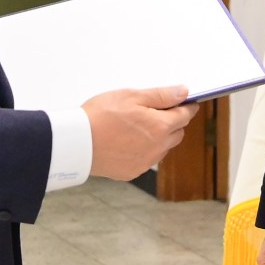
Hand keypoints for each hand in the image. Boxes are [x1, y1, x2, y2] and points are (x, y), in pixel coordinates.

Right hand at [83, 86, 197, 180]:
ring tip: (139, 126)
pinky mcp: (132, 171)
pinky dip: (144, 150)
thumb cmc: (101, 115)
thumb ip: (161, 95)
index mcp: (161, 126)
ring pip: (163, 148)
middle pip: (177, 133)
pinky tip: (128, 142)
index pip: (185, 115)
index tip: (186, 102)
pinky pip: (147, 159)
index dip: (187, 107)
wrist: (77, 143)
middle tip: (157, 112)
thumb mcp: (132, 96)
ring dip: (159, 137)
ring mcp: (145, 162)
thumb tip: (184, 92)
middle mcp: (158, 148)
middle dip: (173, 122)